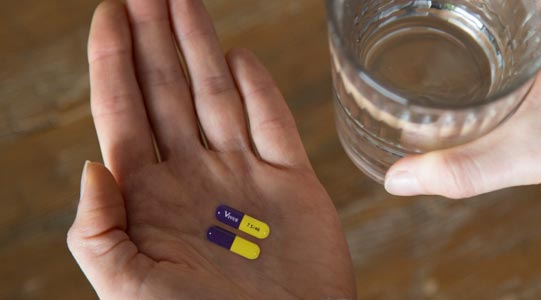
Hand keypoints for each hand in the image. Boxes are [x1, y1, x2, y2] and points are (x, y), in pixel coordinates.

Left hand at [67, 1, 354, 298]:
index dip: (114, 61)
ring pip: (216, 95)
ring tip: (185, 0)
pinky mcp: (292, 184)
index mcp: (149, 200)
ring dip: (200, 46)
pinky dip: (257, 89)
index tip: (110, 13)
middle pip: (168, 91)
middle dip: (155, 37)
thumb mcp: (128, 292)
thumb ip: (98, 230)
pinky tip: (239, 56)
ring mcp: (243, 177)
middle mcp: (194, 178)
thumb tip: (91, 165)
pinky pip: (271, 124)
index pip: (124, 113)